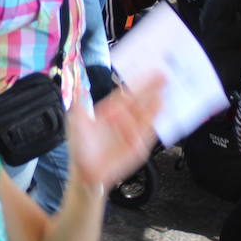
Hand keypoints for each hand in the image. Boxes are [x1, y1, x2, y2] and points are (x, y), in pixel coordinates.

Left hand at [67, 74, 162, 196]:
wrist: (84, 172)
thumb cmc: (80, 147)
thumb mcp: (76, 120)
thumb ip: (80, 100)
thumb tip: (78, 82)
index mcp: (111, 110)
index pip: (127, 92)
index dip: (137, 81)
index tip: (147, 69)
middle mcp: (123, 119)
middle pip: (140, 100)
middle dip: (151, 87)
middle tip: (163, 73)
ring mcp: (131, 132)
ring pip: (146, 114)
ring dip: (155, 102)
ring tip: (164, 89)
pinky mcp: (137, 146)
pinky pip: (149, 132)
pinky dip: (155, 121)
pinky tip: (161, 109)